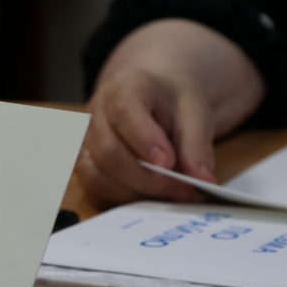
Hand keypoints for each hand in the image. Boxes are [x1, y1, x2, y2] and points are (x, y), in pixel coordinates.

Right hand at [78, 19, 264, 206]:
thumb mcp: (195, 113)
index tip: (168, 162)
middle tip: (184, 189)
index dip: (144, 140)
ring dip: (134, 192)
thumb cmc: (172, 104)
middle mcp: (95, 113)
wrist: (154, 101)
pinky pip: (95, 189)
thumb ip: (197, 144)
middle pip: (108, 152)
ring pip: (95, 175)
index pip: (124, 112)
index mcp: (124, 87)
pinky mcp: (83, 164)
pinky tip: (149, 195)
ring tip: (169, 194)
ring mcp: (84, 140)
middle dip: (147, 178)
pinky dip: (123, 198)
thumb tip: (202, 180)